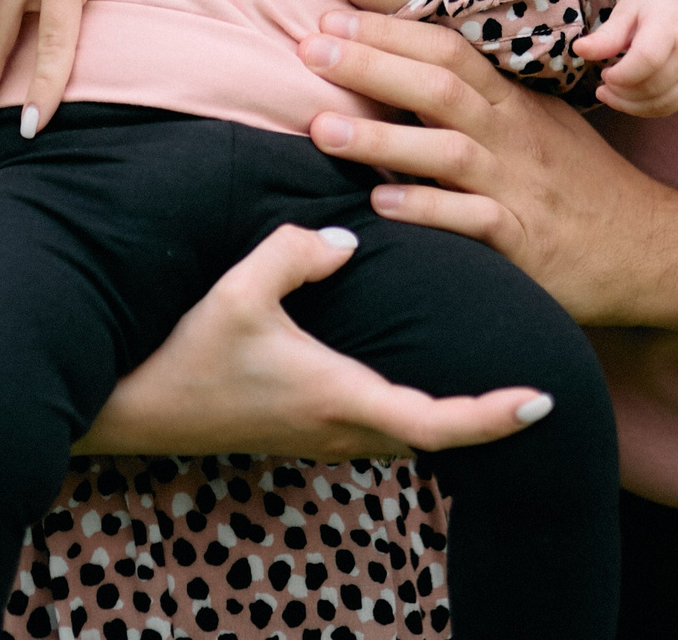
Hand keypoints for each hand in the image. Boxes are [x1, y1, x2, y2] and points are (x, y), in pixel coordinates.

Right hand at [75, 223, 556, 457]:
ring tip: (491, 378)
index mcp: (339, 397)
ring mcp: (321, 436)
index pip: (437, 423)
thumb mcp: (239, 293)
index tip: (542, 400)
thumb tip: (344, 241)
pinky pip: (378, 427)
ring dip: (450, 415)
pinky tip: (413, 371)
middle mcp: (340, 428)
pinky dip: (413, 409)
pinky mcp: (304, 430)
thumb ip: (295, 254)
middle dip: (488, 418)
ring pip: (407, 434)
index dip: (494, 417)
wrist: (135, 412)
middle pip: (436, 437)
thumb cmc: (187, 356)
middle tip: (537, 384)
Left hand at [301, 12, 677, 326]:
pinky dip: (427, 211)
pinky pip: (473, 221)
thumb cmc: (582, 184)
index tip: (329, 21)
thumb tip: (406, 66)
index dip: (388, 32)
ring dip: (380, 140)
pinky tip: (380, 206)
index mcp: (513, 104)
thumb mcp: (539, 125)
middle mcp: (513, 137)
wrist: (654, 247)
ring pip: (447, 151)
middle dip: (370, 66)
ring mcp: (520, 187)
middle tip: (308, 51)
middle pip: (439, 87)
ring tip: (321, 129)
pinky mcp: (526, 241)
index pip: (447, 51)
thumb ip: (481, 99)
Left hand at [578, 0, 677, 117]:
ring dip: (631, 105)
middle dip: (622, 91)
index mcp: (672, 24)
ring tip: (611, 92)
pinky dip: (646, 108)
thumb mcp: (625, 11)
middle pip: (655, 85)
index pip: (648, 59)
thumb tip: (578, 50)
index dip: (622, 74)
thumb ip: (606, 35)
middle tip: (604, 82)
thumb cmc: (650, 3)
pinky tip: (628, 99)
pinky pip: (672, 105)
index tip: (605, 72)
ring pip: (664, 102)